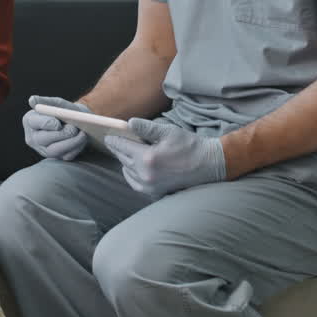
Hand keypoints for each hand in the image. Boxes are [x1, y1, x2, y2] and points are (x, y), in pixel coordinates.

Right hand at [22, 95, 89, 160]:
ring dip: (70, 143)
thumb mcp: (58, 103)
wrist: (78, 120)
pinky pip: (65, 156)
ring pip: (54, 151)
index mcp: (30, 120)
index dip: (47, 124)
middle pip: (43, 139)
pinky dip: (76, 148)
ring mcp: (44, 149)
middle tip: (74, 129)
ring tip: (83, 134)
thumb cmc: (65, 110)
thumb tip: (32, 100)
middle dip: (61, 134)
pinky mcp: (57, 157)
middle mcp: (33, 137)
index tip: (58, 124)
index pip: (34, 122)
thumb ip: (46, 101)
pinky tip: (84, 140)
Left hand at [103, 118, 224, 197]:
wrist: (209, 165)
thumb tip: (129, 123)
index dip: (113, 141)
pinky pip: (136, 184)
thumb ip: (146, 128)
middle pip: (124, 159)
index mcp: (147, 158)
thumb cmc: (190, 146)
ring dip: (125, 162)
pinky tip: (133, 167)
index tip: (107, 136)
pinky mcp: (156, 193)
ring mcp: (150, 186)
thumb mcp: (168, 131)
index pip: (122, 147)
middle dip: (119, 150)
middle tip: (114, 142)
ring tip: (124, 152)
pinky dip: (132, 175)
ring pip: (128, 172)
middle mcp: (146, 175)